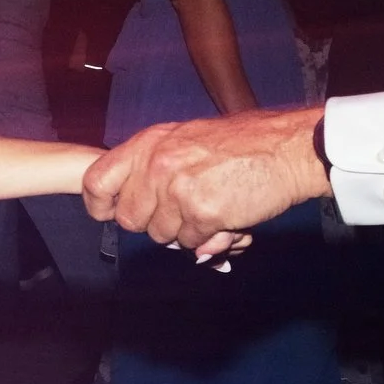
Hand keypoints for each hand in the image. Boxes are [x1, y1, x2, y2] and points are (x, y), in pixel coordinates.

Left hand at [83, 106, 327, 250]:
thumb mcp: (184, 139)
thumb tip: (125, 206)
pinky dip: (209, 238)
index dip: (101, 204)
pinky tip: (228, 217)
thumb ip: (152, 166)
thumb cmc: (239, 145)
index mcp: (148, 144)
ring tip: (212, 208)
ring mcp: (178, 190)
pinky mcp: (203, 213)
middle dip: (154, 223)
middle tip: (182, 211)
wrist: (286, 149)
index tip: (111, 214)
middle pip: (130, 219)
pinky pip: (192, 244)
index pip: (97, 181)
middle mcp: (157, 165)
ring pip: (162, 236)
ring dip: (186, 231)